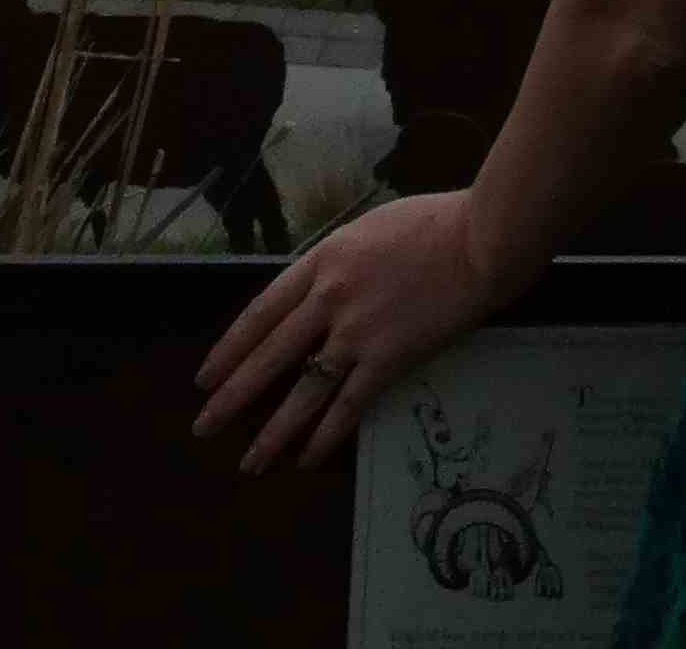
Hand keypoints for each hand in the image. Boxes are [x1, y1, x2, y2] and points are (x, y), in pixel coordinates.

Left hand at [188, 187, 512, 478]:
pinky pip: (348, 405)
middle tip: (204, 426)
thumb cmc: (435, 224)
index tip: (207, 375)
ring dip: (272, 431)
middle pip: (269, 356)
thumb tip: (321, 291)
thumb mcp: (370, 230)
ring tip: (249, 461)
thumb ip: (340, 262)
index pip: (261, 312)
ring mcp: (356, 332)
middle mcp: (329, 298)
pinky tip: (306, 457)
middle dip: (232, 395)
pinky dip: (324, 435)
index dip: (230, 348)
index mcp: (322, 260)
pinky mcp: (388, 359)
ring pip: (302, 391)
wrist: (481, 239)